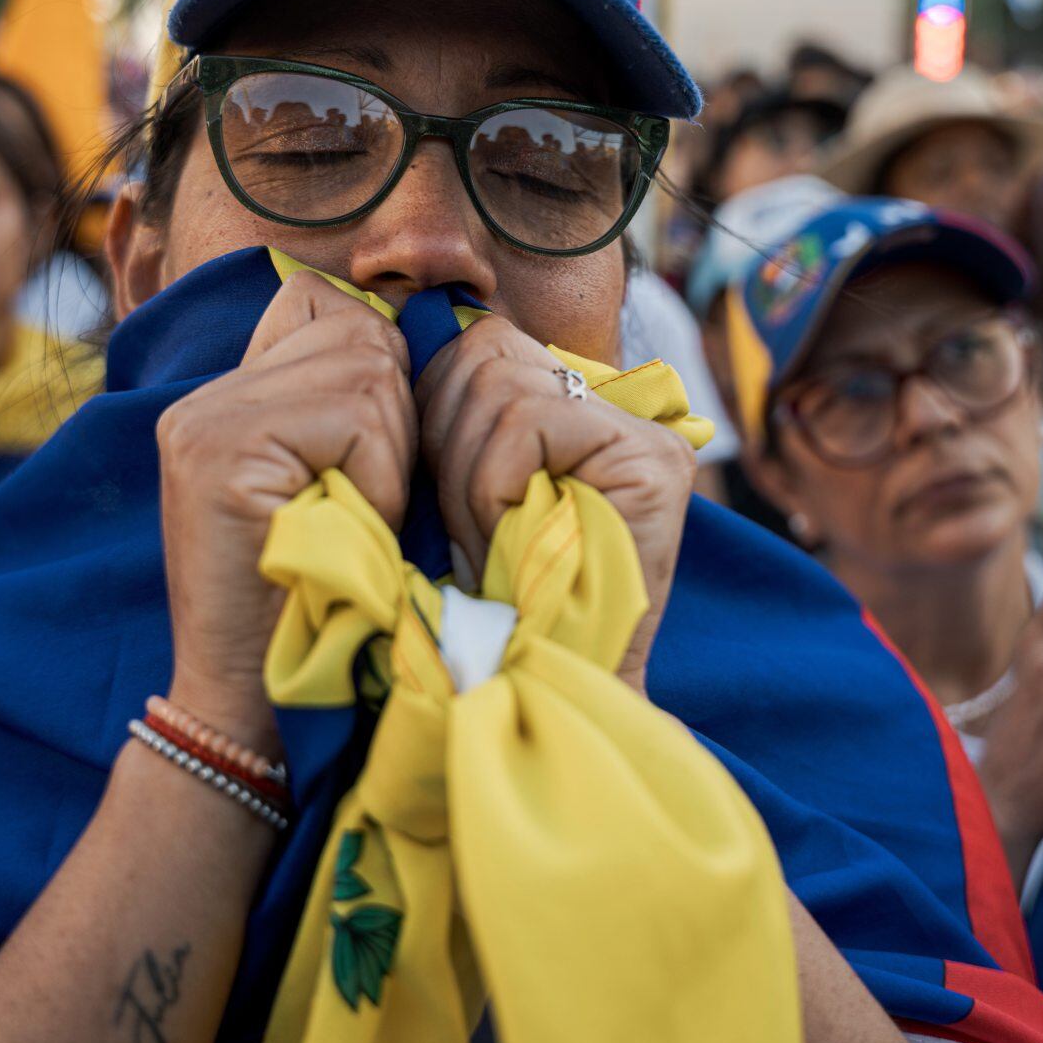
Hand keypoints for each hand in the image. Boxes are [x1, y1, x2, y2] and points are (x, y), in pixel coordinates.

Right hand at [156, 272, 414, 752]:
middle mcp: (204, 400)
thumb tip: (422, 327)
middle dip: (394, 412)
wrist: (253, 706)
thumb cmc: (324, 601)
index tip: (375, 458)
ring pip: (364, 366)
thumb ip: (352, 409)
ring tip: (353, 517)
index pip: (322, 306)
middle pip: (354, 327)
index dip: (376, 369)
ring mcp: (203, 423)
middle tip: (367, 499)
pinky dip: (378, 475)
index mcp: (228, 399)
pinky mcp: (219, 454)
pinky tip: (347, 528)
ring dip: (389, 450)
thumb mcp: (339, 487)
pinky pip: (353, 414)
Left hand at [416, 316, 696, 690]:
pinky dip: (493, 484)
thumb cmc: (491, 612)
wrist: (549, 695)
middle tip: (456, 525)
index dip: (430, 409)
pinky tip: (507, 536)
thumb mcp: (455, 500)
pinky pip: (526, 421)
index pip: (480, 346)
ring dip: (465, 474)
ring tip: (484, 543)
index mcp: (571, 408)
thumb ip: (447, 427)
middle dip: (441, 437)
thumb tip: (392, 348)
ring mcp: (643, 432)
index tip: (428, 492)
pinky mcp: (651, 459)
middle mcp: (619, 409)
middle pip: (485, 350)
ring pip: (499, 382)